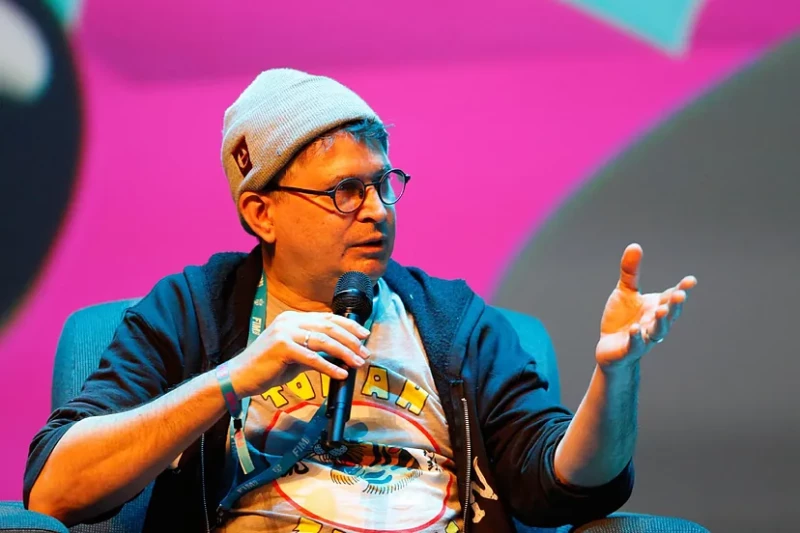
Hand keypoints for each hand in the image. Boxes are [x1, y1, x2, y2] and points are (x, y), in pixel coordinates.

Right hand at [227, 311, 370, 397]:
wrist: (240, 377)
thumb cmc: (268, 367)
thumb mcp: (296, 354)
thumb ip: (316, 350)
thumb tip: (342, 354)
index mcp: (293, 318)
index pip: (328, 318)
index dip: (349, 326)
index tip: (365, 335)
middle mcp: (289, 321)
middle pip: (329, 327)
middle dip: (351, 340)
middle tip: (365, 352)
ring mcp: (284, 332)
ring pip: (324, 340)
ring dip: (345, 353)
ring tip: (358, 363)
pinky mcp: (281, 347)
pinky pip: (312, 357)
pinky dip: (329, 366)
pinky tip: (341, 374)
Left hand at [595, 243, 696, 370]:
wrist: (609, 347)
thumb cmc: (622, 318)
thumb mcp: (625, 291)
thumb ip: (631, 271)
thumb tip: (635, 245)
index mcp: (657, 306)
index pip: (672, 297)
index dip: (682, 289)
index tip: (691, 280)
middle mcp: (655, 322)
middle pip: (669, 314)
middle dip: (675, 305)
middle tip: (680, 294)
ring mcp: (645, 337)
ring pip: (657, 330)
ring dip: (661, 322)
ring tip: (662, 310)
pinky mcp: (630, 348)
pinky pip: (636, 343)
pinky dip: (637, 337)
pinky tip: (636, 329)